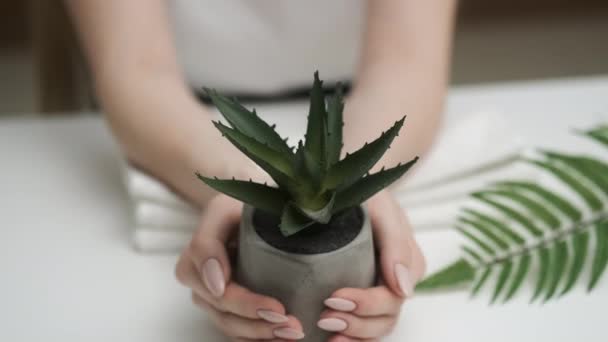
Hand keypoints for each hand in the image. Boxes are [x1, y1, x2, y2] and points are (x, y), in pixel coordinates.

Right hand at [175, 194, 304, 340]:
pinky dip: (260, 339)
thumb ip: (208, 242)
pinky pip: (239, 331)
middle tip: (293, 326)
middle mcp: (200, 282)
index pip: (218, 290)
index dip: (246, 304)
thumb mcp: (222, 208)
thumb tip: (216, 285)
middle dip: (259, 325)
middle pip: (226, 314)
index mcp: (196, 258)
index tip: (278, 309)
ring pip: (232, 327)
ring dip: (262, 336)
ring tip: (293, 334)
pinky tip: (283, 339)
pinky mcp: (228, 306)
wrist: (245, 200)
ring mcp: (212, 297)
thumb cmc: (237, 204)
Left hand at [318, 190, 425, 340]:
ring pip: (375, 329)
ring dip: (353, 337)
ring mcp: (379, 289)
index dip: (365, 304)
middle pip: (385, 320)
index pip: (392, 298)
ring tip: (324, 333)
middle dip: (357, 325)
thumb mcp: (382, 207)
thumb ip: (397, 244)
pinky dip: (350, 337)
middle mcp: (396, 282)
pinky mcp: (361, 292)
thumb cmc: (368, 190)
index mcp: (407, 264)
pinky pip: (362, 326)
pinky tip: (328, 339)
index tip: (334, 297)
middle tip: (324, 318)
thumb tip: (405, 289)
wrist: (348, 181)